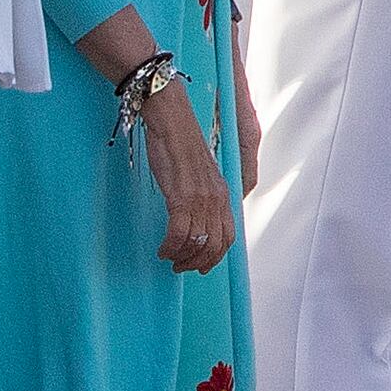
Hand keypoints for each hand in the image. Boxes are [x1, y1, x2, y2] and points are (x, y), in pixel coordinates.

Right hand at [135, 72, 236, 270]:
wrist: (173, 123)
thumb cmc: (181, 146)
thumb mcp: (200, 174)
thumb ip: (205, 195)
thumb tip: (199, 214)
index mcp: (223, 194)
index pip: (228, 237)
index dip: (216, 257)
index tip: (200, 266)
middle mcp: (216, 199)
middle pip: (215, 245)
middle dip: (198, 263)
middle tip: (181, 267)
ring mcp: (200, 199)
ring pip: (196, 243)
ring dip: (181, 257)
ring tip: (168, 257)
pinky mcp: (181, 196)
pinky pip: (178, 233)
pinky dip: (170, 246)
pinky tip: (162, 249)